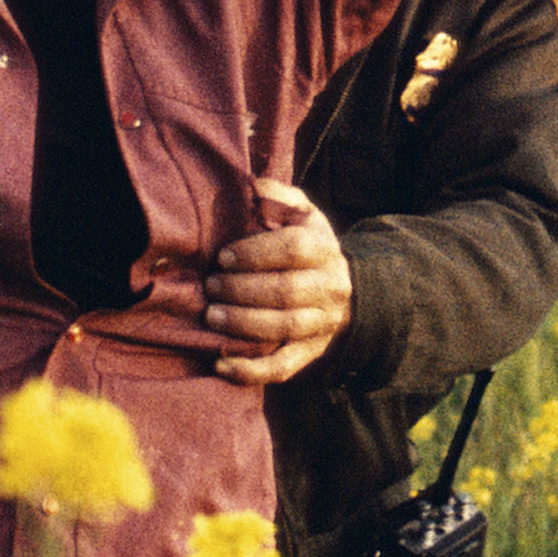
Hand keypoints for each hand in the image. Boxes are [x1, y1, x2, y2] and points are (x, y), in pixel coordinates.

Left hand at [202, 181, 350, 386]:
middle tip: (210, 286)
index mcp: (325, 250)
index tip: (224, 256)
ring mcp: (321, 324)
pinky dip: (250, 371)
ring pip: (284, 328)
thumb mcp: (305, 214)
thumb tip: (251, 184)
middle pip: (287, 291)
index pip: (295, 249)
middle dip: (243, 290)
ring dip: (244, 324)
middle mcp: (328, 288)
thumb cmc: (311, 246)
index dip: (257, 253)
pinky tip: (219, 366)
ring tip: (212, 316)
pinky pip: (283, 367)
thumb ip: (279, 197)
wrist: (347, 290)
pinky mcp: (309, 353)